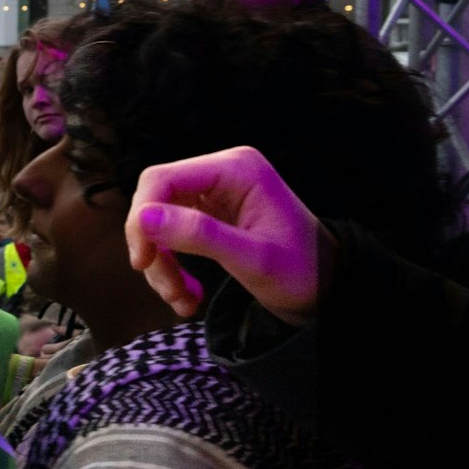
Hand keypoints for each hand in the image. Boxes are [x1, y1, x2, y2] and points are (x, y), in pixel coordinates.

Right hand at [125, 146, 335, 323]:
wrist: (326, 286)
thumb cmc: (301, 270)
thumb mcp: (252, 258)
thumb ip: (199, 235)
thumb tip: (143, 219)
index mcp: (235, 169)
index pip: (162, 179)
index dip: (142, 218)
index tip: (143, 262)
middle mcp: (221, 172)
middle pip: (155, 200)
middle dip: (153, 248)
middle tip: (167, 290)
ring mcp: (214, 192)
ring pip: (158, 222)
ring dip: (162, 265)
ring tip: (182, 299)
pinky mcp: (209, 214)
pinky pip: (171, 235)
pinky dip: (171, 267)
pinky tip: (188, 295)